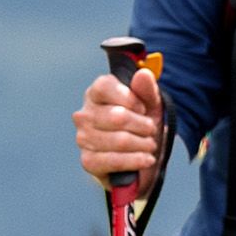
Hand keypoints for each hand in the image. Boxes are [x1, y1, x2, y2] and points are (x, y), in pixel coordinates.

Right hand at [70, 73, 164, 189]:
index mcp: (95, 94)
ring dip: (143, 144)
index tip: (143, 108)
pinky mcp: (88, 161)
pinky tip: (146, 159)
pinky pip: (114, 161)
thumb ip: (147, 89)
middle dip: (143, 126)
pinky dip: (135, 160)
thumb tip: (143, 74)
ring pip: (120, 140)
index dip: (129, 98)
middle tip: (152, 130)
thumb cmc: (141, 125)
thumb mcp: (150, 105)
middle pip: (117, 116)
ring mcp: (83, 138)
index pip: (104, 87)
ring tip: (150, 145)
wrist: (139, 157)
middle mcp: (84, 114)